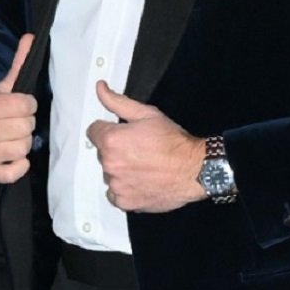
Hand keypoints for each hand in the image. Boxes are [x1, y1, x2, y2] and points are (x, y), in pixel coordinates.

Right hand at [0, 33, 36, 183]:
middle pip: (27, 127)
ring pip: (24, 148)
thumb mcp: (1, 85)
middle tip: (13, 121)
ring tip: (10, 135)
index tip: (18, 105)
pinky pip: (15, 172)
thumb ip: (19, 64)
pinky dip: (18, 165)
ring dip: (22, 142)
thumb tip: (31, 37)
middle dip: (25, 122)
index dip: (27, 104)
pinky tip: (10, 155)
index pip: (26, 106)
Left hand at [86, 81, 203, 212]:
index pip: (94, 131)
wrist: (195, 169)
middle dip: (117, 150)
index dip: (110, 130)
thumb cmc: (174, 143)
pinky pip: (116, 194)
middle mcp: (110, 164)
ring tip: (144, 166)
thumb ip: (118, 102)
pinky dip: (126, 188)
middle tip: (140, 150)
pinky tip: (143, 180)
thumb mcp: (148, 114)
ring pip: (110, 174)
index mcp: (111, 140)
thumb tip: (100, 89)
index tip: (125, 134)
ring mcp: (116, 185)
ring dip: (121, 170)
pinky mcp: (124, 201)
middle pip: (103, 154)